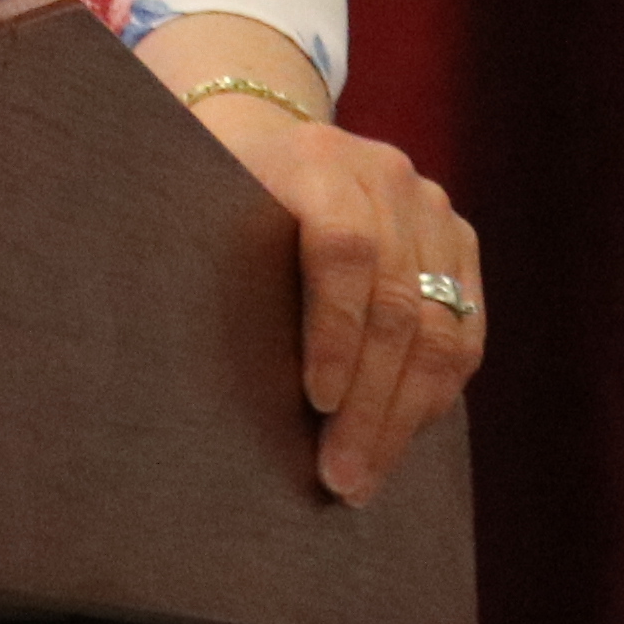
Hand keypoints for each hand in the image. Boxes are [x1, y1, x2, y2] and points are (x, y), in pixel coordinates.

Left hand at [169, 60, 489, 507]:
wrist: (273, 144)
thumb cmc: (216, 199)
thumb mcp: (199, 212)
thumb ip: (193, 266)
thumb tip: (159, 366)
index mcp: (316, 159)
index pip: (344, 247)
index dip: (335, 330)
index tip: (313, 401)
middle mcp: (388, 177)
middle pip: (398, 303)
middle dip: (369, 404)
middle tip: (341, 477)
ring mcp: (433, 210)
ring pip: (442, 331)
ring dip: (402, 418)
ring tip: (364, 479)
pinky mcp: (460, 246)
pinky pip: (464, 337)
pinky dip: (430, 398)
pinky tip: (395, 441)